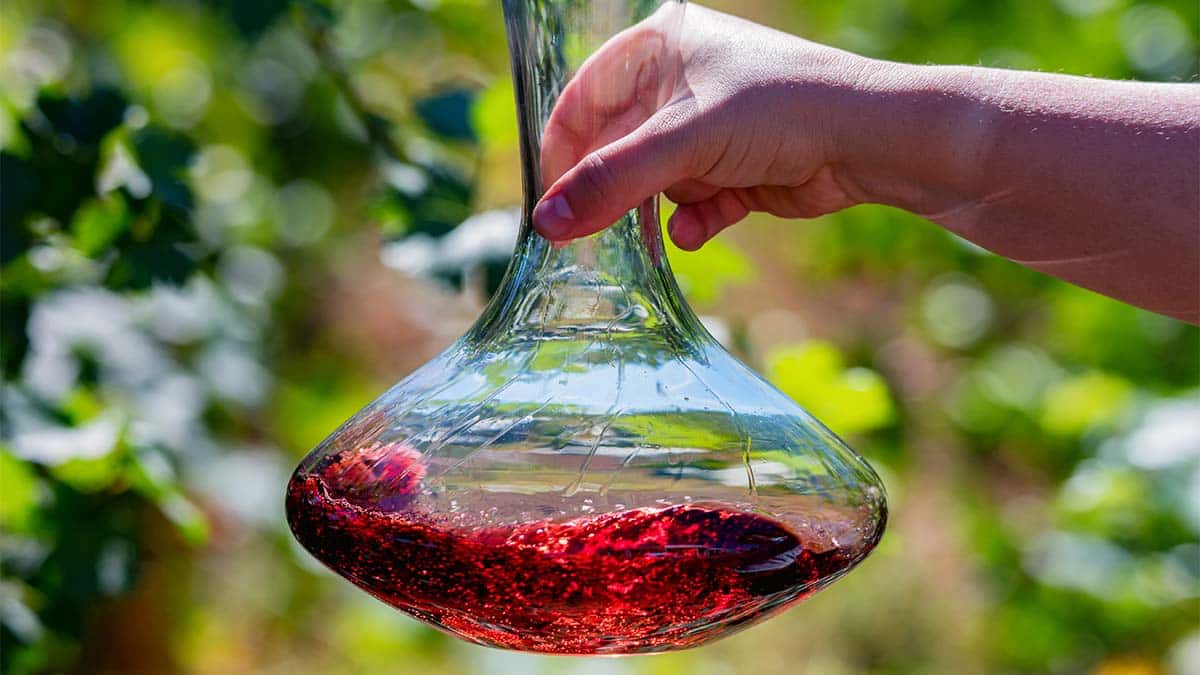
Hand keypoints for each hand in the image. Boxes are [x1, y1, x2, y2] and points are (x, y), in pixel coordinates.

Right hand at [533, 4, 869, 249]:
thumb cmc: (779, 109)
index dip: (564, 150)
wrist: (871, 141)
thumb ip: (612, 181)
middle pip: (619, 146)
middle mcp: (682, 83)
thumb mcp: (685, 141)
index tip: (550, 200)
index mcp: (662, 47)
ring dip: (659, 208)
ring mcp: (711, 128)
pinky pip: (694, 203)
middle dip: (615, 190)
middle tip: (590, 232)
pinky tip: (703, 228)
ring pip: (655, 181)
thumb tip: (546, 222)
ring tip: (661, 228)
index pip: (585, 98)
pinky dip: (695, 220)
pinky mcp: (736, 169)